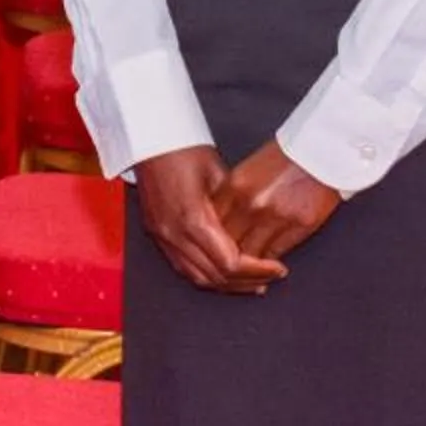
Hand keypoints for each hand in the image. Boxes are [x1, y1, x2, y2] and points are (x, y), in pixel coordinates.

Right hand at [135, 145, 288, 293]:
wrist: (148, 140)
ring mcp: (162, 236)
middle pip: (216, 277)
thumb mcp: (220, 173)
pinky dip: (206, 275)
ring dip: (227, 284)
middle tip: (271, 277)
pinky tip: (222, 274)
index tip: (276, 268)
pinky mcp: (156, 234)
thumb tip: (258, 231)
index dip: (257, 270)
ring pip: (198, 278)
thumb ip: (236, 207)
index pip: (230, 263)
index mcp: (193, 218)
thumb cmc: (183, 148)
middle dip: (246, 282)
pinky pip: (183, 267)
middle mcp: (174, 234)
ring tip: (251, 282)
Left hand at [215, 140, 341, 264]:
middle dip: (227, 255)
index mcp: (234, 186)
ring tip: (250, 269)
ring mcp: (274, 216)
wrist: (319, 150)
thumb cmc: (285, 157)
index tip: (215, 246)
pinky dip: (268, 261)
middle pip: (227, 242)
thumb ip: (232, 196)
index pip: (212, 224)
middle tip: (229, 263)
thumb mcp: (248, 170)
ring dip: (249, 264)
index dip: (212, 239)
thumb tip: (221, 223)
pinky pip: (274, 253)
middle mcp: (250, 203)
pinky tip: (267, 263)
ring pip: (250, 253)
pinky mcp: (298, 225)